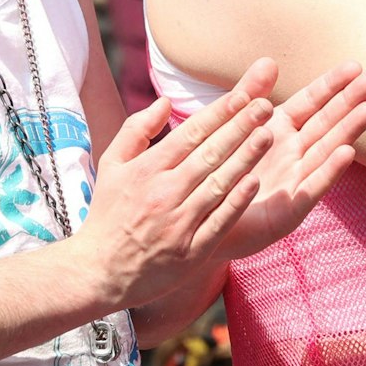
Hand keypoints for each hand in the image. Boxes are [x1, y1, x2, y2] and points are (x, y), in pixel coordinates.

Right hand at [76, 78, 283, 307]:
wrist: (98, 271)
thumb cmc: (108, 213)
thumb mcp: (111, 165)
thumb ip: (136, 130)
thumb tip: (165, 102)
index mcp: (147, 169)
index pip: (191, 133)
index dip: (220, 112)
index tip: (244, 94)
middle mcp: (164, 192)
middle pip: (209, 153)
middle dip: (240, 127)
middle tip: (266, 105)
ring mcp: (178, 223)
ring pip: (218, 184)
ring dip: (245, 158)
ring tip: (268, 135)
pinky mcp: (190, 252)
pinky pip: (218, 222)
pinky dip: (237, 202)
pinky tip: (255, 183)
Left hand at [210, 59, 365, 261]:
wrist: (198, 221)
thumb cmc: (218, 171)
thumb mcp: (232, 127)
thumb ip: (250, 94)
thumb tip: (269, 60)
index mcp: (278, 130)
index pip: (311, 102)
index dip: (333, 84)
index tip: (355, 66)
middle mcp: (293, 154)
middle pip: (326, 122)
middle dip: (350, 101)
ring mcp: (294, 181)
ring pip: (326, 151)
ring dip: (349, 130)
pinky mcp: (289, 211)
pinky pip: (311, 187)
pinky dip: (329, 170)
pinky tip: (347, 153)